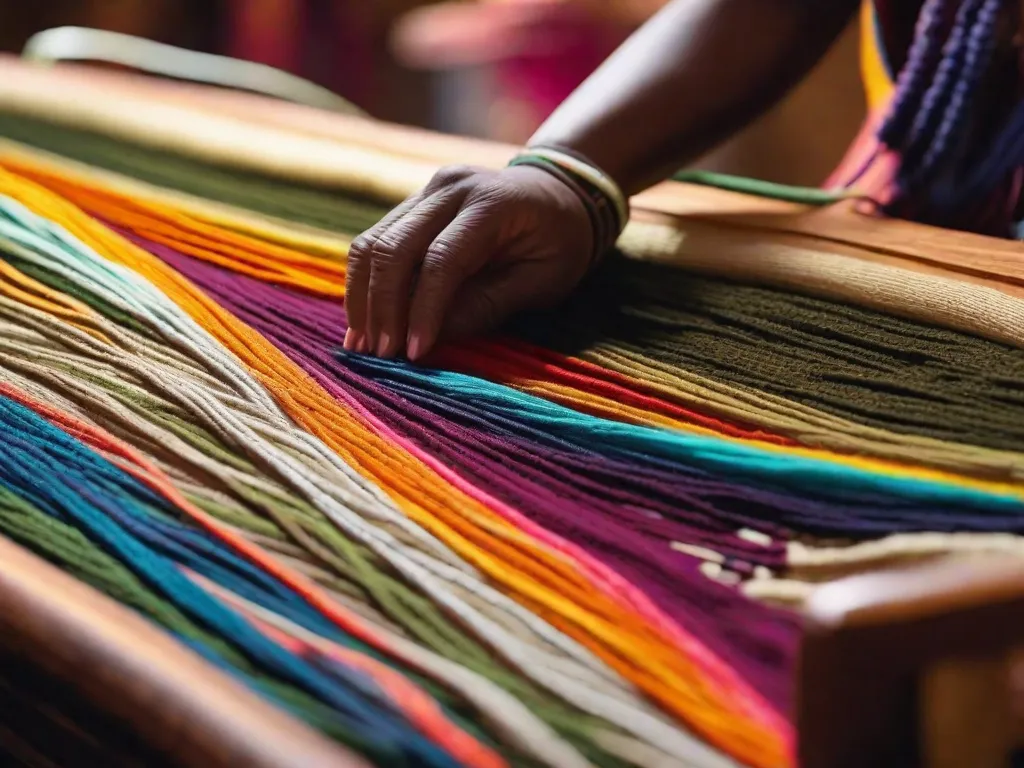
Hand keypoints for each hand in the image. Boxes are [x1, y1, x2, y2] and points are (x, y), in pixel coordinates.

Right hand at [343, 163, 593, 359]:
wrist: (562, 191)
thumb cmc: (561, 242)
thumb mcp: (544, 280)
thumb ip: (489, 305)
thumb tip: (432, 338)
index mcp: (492, 203)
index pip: (442, 259)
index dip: (422, 309)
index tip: (412, 352)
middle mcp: (451, 188)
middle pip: (395, 246)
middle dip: (382, 306)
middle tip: (378, 354)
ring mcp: (428, 190)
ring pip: (373, 241)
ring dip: (362, 296)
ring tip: (359, 343)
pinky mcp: (414, 202)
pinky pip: (377, 240)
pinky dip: (366, 282)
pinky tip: (364, 320)